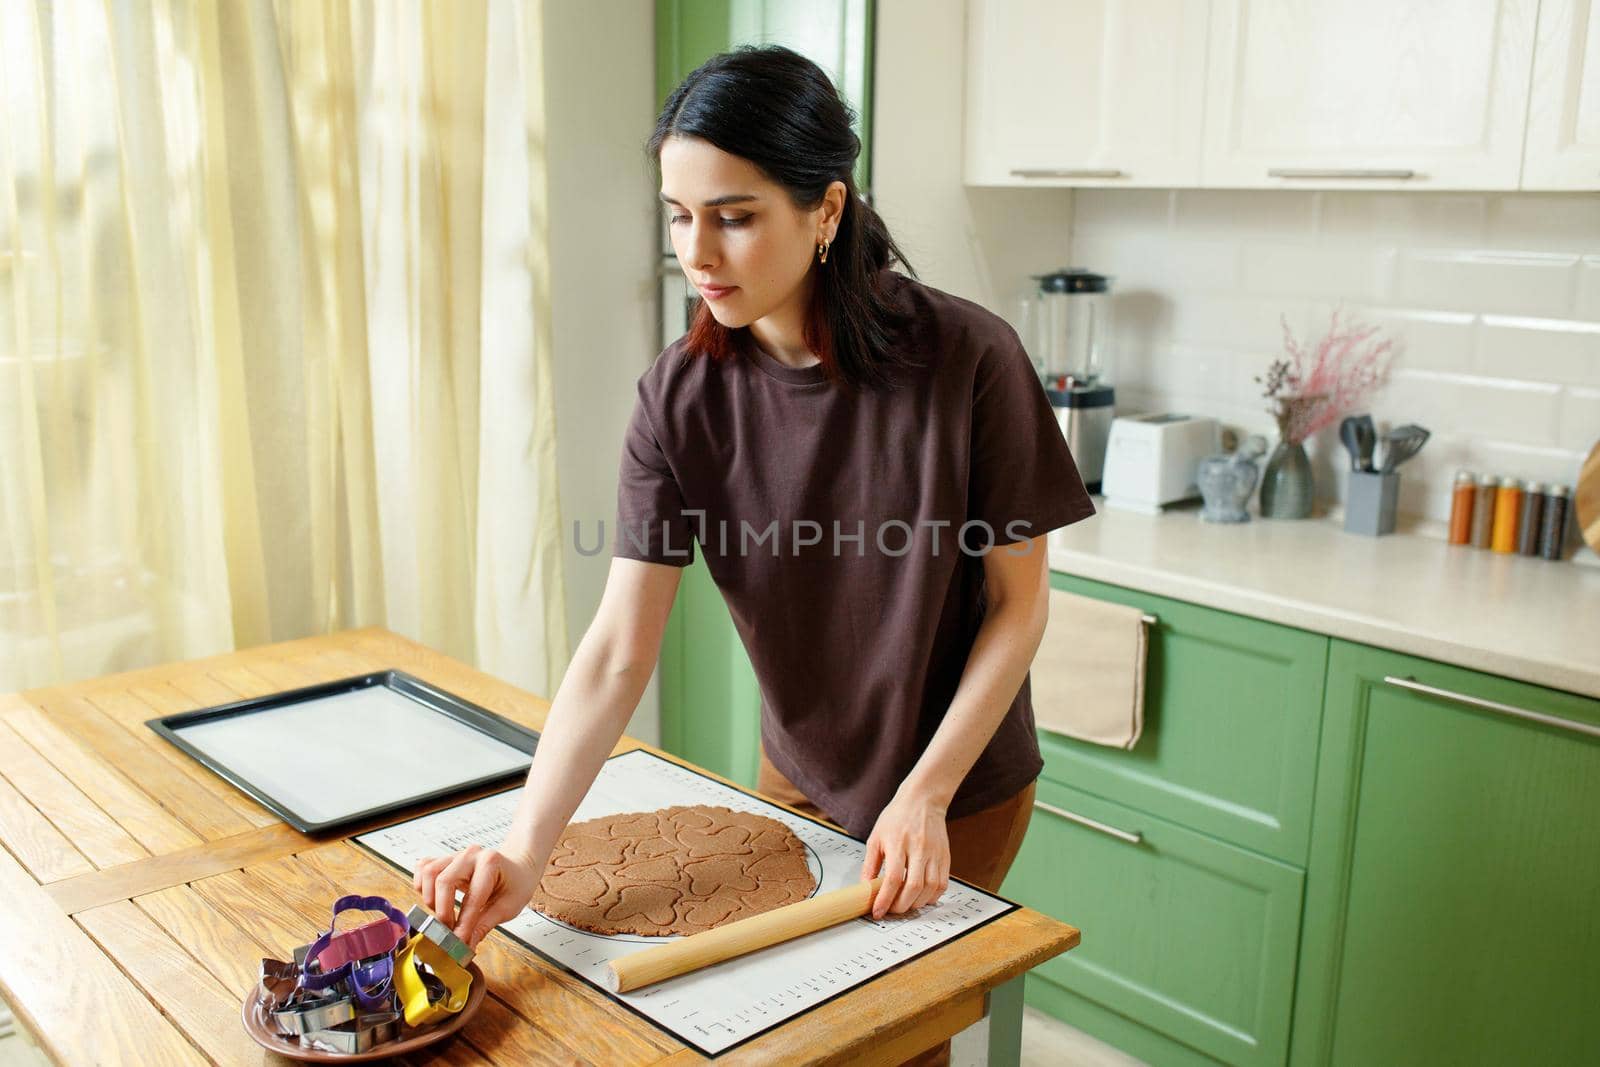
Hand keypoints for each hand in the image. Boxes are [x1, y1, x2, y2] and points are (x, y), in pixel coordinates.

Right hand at [413, 842, 540, 948]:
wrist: (517, 867)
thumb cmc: (516, 884)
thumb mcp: (509, 906)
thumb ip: (484, 925)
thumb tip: (464, 946)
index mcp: (491, 863)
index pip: (471, 897)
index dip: (463, 923)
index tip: (458, 942)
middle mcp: (471, 855)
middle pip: (443, 881)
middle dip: (443, 912)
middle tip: (449, 931)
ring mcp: (456, 855)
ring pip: (429, 872)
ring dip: (430, 898)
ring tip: (443, 915)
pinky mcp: (445, 860)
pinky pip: (423, 867)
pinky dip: (422, 884)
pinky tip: (433, 898)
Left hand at [861, 789, 950, 918]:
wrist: (923, 800)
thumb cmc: (897, 817)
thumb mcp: (876, 837)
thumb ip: (870, 864)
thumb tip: (865, 887)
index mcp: (898, 843)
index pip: (893, 878)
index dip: (885, 899)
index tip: (878, 912)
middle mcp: (919, 848)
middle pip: (914, 886)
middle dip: (902, 905)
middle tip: (892, 911)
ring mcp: (935, 853)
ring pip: (931, 888)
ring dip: (917, 903)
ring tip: (906, 905)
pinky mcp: (945, 856)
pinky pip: (942, 884)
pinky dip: (932, 896)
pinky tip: (921, 897)